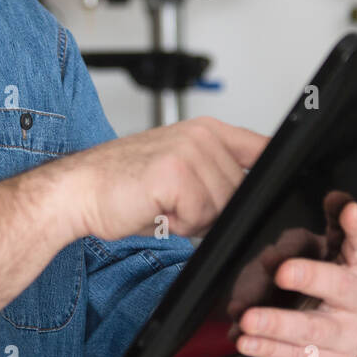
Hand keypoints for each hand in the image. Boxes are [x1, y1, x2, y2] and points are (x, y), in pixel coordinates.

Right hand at [63, 116, 268, 240]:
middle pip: (242, 192)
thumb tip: (254, 198)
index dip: (271, 176)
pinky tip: (155, 210)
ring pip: (222, 207)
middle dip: (213, 212)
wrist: (78, 191)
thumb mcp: (181, 173)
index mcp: (208, 130)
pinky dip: (178, 226)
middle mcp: (202, 135)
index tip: (277, 189)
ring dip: (194, 220)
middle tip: (175, 206)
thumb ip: (218, 176)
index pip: (263, 149)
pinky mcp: (177, 172)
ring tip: (163, 206)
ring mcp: (190, 150)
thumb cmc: (124, 187)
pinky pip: (200, 216)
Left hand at [232, 201, 356, 356]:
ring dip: (278, 323)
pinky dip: (268, 348)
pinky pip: (296, 356)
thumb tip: (273, 257)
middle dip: (311, 276)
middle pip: (342, 286)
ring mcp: (350, 336)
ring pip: (314, 329)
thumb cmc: (304, 289)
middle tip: (282, 271)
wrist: (305, 343)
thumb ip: (291, 247)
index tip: (348, 208)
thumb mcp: (300, 257)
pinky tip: (248, 340)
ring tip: (249, 318)